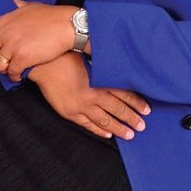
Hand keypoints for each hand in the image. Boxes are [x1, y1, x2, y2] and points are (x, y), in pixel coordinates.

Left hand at [0, 0, 76, 80]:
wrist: (68, 25)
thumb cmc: (51, 16)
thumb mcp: (30, 5)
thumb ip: (17, 3)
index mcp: (5, 20)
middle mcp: (6, 33)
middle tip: (2, 61)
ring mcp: (13, 46)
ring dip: (4, 69)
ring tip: (11, 69)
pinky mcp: (23, 58)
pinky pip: (12, 73)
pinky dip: (15, 76)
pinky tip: (21, 74)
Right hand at [29, 51, 150, 139]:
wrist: (43, 64)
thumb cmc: (66, 55)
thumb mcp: (89, 55)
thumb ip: (104, 63)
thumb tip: (120, 63)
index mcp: (100, 80)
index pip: (124, 94)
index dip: (136, 102)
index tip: (146, 109)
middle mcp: (93, 95)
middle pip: (117, 109)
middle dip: (131, 118)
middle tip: (142, 126)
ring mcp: (81, 106)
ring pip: (104, 120)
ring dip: (118, 128)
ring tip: (129, 135)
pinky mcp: (69, 112)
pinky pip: (87, 124)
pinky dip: (99, 130)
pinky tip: (108, 133)